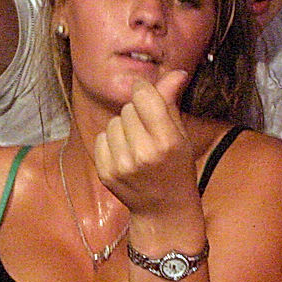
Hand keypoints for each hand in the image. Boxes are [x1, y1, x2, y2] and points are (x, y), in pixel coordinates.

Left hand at [94, 70, 198, 216]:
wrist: (164, 210)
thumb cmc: (177, 168)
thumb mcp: (181, 135)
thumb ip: (172, 101)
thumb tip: (176, 72)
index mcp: (167, 142)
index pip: (144, 97)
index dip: (143, 89)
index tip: (144, 90)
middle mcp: (143, 154)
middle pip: (128, 109)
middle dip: (137, 113)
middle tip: (148, 131)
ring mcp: (121, 165)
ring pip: (113, 122)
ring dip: (124, 128)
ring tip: (137, 144)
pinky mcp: (105, 173)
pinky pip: (101, 138)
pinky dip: (111, 142)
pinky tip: (125, 155)